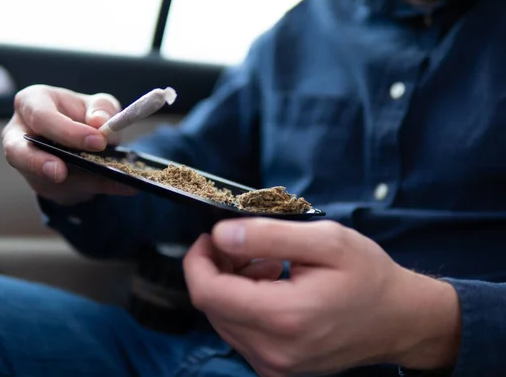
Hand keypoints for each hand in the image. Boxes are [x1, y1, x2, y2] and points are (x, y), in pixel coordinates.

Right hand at [2, 84, 134, 205]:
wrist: (85, 139)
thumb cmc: (84, 115)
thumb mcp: (98, 104)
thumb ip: (101, 108)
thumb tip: (98, 122)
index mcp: (32, 102)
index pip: (41, 116)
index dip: (66, 131)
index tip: (97, 141)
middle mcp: (20, 132)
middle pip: (19, 151)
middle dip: (39, 163)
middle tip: (61, 173)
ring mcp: (27, 162)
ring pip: (44, 178)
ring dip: (76, 183)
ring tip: (112, 183)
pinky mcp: (42, 183)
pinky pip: (67, 190)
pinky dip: (99, 188)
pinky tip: (125, 186)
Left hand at [183, 219, 460, 376]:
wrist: (400, 320)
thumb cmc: (368, 276)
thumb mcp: (325, 241)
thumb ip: (267, 236)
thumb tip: (220, 235)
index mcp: (285, 316)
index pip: (208, 292)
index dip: (199, 259)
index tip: (212, 237)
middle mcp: (274, 351)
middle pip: (211, 305)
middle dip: (217, 268)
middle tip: (244, 244)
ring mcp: (274, 366)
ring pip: (222, 319)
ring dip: (231, 285)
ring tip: (267, 263)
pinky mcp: (277, 369)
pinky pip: (240, 333)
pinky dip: (244, 304)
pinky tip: (271, 285)